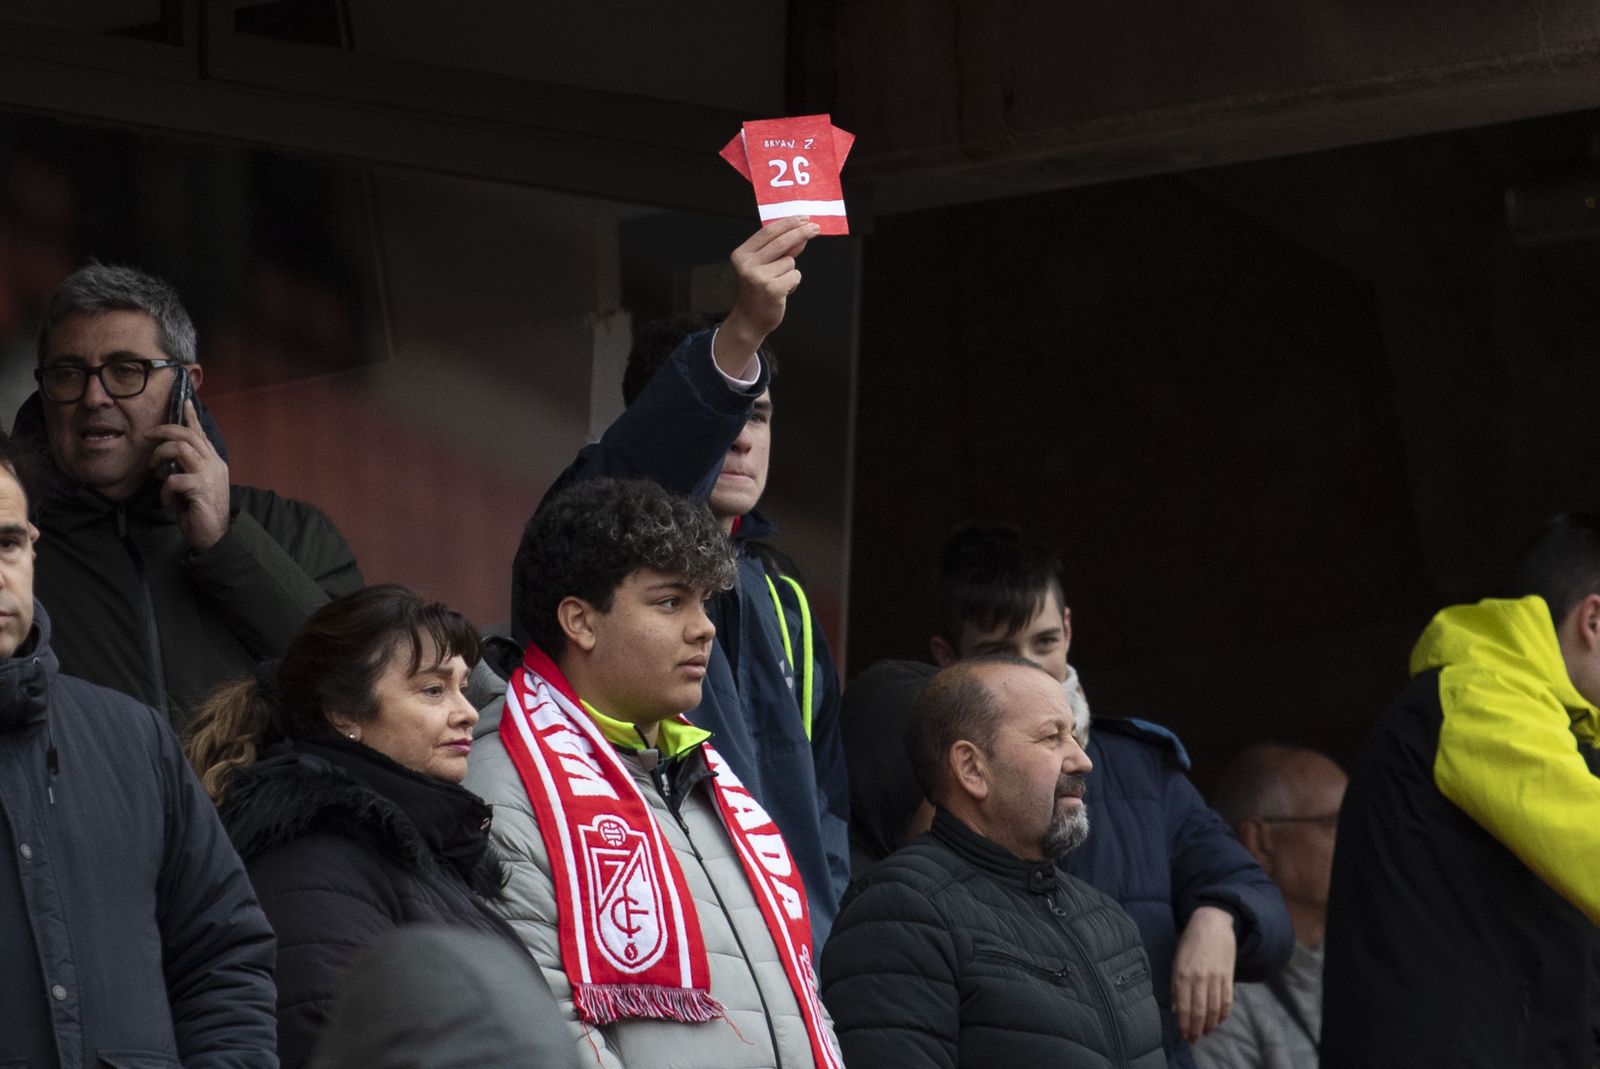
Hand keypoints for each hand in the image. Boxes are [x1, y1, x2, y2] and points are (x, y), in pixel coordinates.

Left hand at [150, 400, 230, 550]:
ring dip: (160, 455)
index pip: (201, 434)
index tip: (184, 401)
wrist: (216, 536)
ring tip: (153, 469)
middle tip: (148, 435)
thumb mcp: (194, 486)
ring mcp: (208, 475)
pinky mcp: (201, 488)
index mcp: (213, 462)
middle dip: (164, 431)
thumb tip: (166, 464)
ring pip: (181, 448)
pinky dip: (165, 489)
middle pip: (188, 435)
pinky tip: (167, 500)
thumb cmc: (201, 512)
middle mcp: (214, 464)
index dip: (191, 417)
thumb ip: (186, 471)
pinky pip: (173, 479)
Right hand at [714, 216, 819, 376]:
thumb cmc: (759, 290)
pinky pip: (795, 275)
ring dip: (790, 270)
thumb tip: (802, 234)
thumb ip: (781, 250)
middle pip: (780, 242)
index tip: (804, 218)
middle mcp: (747, 264)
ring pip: (790, 261)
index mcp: (742, 254)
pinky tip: (782, 291)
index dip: (788, 223)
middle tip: (816, 227)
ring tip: (779, 282)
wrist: (751, 319)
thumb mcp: (765, 266)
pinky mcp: (771, 289)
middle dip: (801, 232)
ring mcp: (758, 277)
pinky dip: (793, 282)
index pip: (768, 232)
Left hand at [1171, 904, 1235, 1041]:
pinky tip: (1218, 1021)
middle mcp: (1199, 978)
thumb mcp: (1176, 961)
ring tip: (1205, 1033)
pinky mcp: (1228, 976)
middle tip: (1194, 1039)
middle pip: (1199, 1011)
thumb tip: (1176, 1009)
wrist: (1212, 924)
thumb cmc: (1190, 943)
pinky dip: (1223, 1014)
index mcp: (1182, 974)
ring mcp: (1216, 978)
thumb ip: (1176, 985)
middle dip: (1196, 1029)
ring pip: (1214, 1008)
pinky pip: (1227, 1000)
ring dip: (1209, 1024)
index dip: (1184, 1024)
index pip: (1183, 1006)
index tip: (1183, 1035)